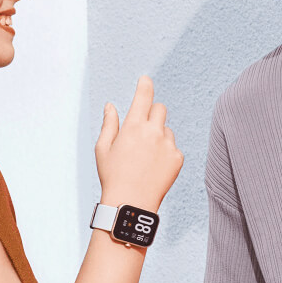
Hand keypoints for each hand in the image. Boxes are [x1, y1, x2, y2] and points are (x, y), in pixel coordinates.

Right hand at [96, 76, 183, 211]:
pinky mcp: (178, 158)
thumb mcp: (103, 148)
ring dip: (159, 136)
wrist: (130, 203)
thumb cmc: (112, 175)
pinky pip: (173, 148)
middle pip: (160, 109)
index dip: (145, 85)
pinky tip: (153, 168)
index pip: (143, 96)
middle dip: (152, 113)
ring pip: (167, 130)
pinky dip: (166, 153)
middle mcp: (154, 131)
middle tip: (142, 128)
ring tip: (145, 158)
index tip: (146, 79)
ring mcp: (168, 145)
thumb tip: (111, 105)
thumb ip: (109, 124)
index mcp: (133, 126)